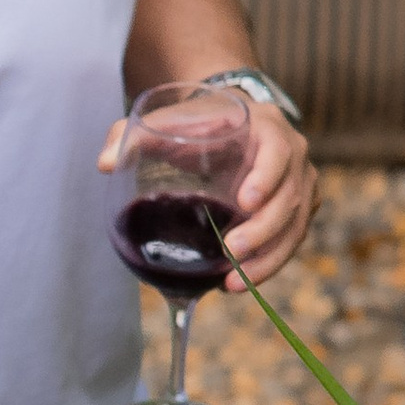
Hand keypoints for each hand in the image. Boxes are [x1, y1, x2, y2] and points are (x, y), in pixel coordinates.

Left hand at [94, 95, 319, 289]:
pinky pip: (291, 241)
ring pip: (295, 226)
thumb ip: (131, 134)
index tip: (244, 202)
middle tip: (232, 253)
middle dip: (263, 230)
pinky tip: (238, 283)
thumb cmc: (197, 122)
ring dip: (267, 259)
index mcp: (267, 126)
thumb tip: (104, 163)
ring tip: (233, 284)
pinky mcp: (298, 209)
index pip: (278, 151)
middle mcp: (293, 155)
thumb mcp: (166, 121)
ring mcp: (300, 183)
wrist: (230, 122)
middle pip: (291, 197)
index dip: (267, 177)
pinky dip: (268, 265)